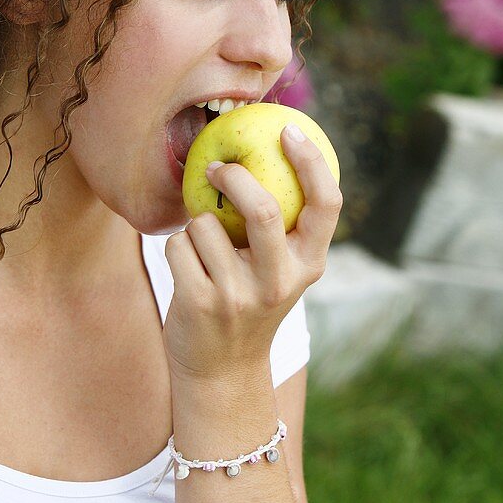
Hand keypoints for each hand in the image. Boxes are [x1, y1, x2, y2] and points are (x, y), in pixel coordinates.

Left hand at [162, 125, 342, 384]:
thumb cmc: (249, 300)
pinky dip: (176, 248)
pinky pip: (177, 245)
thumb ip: (281, 225)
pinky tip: (187, 269)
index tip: (289, 130)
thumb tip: (266, 147)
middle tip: (218, 166)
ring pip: (206, 224)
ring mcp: (240, 296)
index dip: (312, 161)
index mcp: (310, 264)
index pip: (326, 204)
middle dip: (234, 177)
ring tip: (203, 249)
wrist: (221, 371)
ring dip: (196, 224)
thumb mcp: (280, 269)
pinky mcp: (201, 304)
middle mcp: (281, 281)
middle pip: (261, 209)